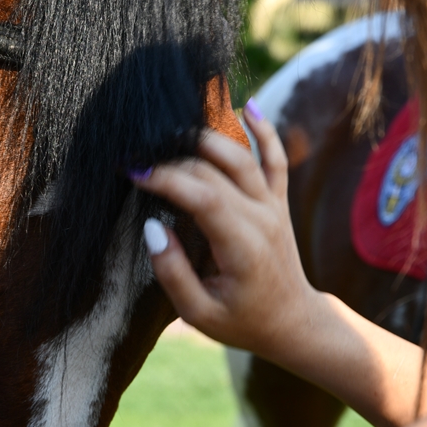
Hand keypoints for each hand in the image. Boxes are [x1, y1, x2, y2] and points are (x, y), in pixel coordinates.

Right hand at [132, 106, 319, 358]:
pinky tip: (247, 105)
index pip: (202, 196)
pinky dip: (265, 130)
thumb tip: (152, 227)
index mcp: (242, 246)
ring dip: (207, 138)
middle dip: (173, 160)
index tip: (132, 172)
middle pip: (215, 172)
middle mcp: (261, 218)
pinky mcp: (279, 201)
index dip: (166, 178)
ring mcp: (273, 206)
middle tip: (138, 158)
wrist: (293, 322)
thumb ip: (173, 272)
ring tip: (171, 133)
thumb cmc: (242, 322)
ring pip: (243, 157)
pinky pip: (276, 158)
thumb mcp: (199, 313)